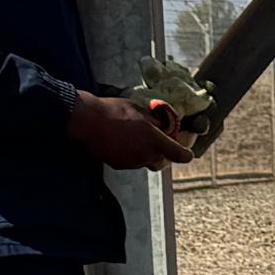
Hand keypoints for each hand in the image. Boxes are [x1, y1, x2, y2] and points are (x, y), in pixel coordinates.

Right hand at [67, 88, 188, 172]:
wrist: (86, 122)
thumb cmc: (112, 111)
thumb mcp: (138, 109)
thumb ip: (153, 119)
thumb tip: (161, 124)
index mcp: (154, 141)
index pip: (179, 154)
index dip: (185, 154)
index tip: (188, 153)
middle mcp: (145, 156)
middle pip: (162, 161)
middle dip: (164, 153)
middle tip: (159, 141)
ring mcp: (132, 163)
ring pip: (146, 161)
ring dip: (146, 152)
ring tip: (136, 136)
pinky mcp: (119, 165)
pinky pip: (131, 162)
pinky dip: (132, 154)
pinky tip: (123, 141)